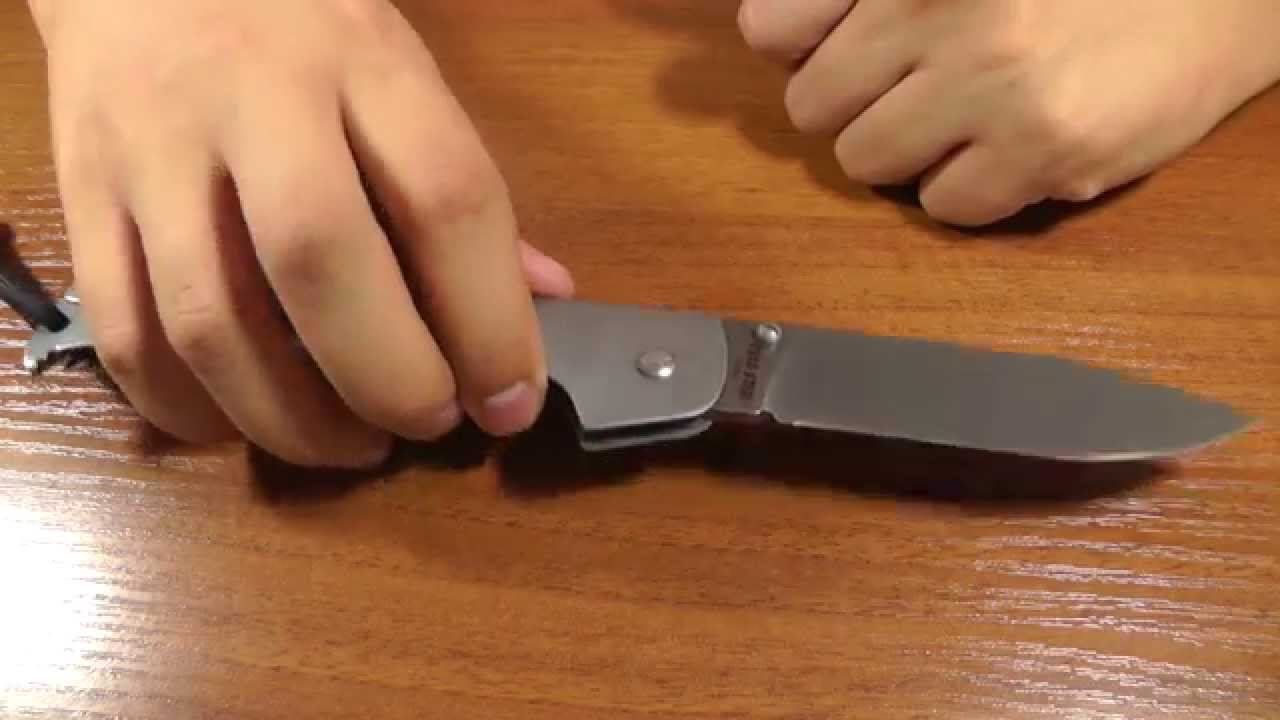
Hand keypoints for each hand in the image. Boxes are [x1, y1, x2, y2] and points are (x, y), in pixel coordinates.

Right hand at [30, 0, 574, 467]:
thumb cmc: (298, 28)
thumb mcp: (399, 71)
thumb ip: (459, 185)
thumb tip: (545, 300)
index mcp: (365, 64)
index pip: (446, 198)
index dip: (490, 323)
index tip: (511, 403)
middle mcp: (253, 99)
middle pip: (321, 260)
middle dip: (389, 378)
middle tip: (428, 424)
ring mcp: (151, 149)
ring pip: (209, 320)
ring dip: (291, 419)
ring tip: (349, 445)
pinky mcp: (81, 198)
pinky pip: (124, 335)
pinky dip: (188, 409)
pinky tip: (244, 426)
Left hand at [738, 1, 1279, 224]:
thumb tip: (766, 37)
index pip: (774, 26)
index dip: (805, 52)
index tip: (843, 53)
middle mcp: (937, 7)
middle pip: (814, 107)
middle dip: (859, 107)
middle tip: (920, 89)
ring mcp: (991, 78)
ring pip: (866, 162)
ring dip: (908, 152)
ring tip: (969, 118)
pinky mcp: (1046, 145)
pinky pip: (946, 205)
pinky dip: (969, 190)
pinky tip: (1013, 148)